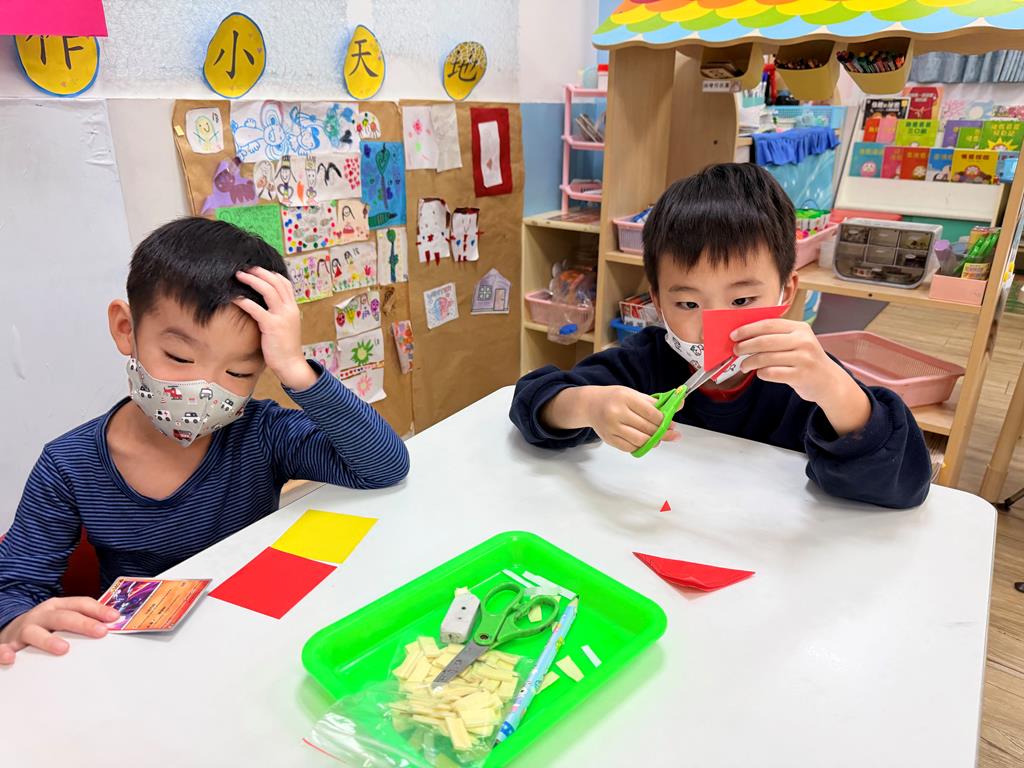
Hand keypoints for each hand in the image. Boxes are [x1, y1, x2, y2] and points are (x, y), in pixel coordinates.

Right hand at [0, 597, 119, 665]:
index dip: (97, 610)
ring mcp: (23, 629)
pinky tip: (11, 659)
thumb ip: (83, 621)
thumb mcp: (62, 619)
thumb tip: (112, 625)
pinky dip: (4, 653)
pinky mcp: (7, 644)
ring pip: (34, 632)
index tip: (115, 618)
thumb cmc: (44, 626)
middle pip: (62, 617)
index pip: (80, 604)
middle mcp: (41, 615)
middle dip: (82, 623)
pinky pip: (3, 649)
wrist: (9, 631)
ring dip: (48, 640)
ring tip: (63, 649)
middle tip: (100, 631)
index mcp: (57, 607)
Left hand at [234, 267, 315, 390]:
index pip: (284, 283)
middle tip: (245, 268)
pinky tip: (234, 297)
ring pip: (268, 291)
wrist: (291, 363)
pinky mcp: (272, 326)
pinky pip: (256, 309)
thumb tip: (265, 304)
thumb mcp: (286, 325)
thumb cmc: (285, 347)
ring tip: (239, 276)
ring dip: (252, 281)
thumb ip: (279, 313)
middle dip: (259, 272)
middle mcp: (289, 309)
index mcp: (293, 308)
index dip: (271, 273)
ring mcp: (282, 316)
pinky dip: (244, 301)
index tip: (257, 269)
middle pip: (275, 282)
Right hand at [544, 385, 679, 452]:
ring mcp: (612, 428)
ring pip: (640, 440)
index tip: (671, 423)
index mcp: (625, 398)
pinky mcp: (608, 439)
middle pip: (647, 428)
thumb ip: (654, 402)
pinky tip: (643, 441)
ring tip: (658, 439)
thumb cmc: (614, 398)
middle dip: (663, 433)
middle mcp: (617, 413)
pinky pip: (629, 448)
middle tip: (672, 434)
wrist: (590, 405)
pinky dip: (640, 446)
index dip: (664, 420)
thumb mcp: (633, 394)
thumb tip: (679, 405)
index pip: (651, 413)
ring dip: (653, 441)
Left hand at [732, 319, 869, 434]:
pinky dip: (761, 373)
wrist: (829, 381)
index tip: (734, 335)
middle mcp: (803, 341)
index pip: (768, 324)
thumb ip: (776, 336)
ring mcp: (803, 359)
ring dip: (749, 362)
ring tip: (744, 365)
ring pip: (765, 358)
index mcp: (800, 328)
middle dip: (745, 345)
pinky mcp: (800, 375)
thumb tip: (743, 336)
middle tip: (735, 350)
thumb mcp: (797, 342)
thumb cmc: (806, 360)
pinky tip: (760, 373)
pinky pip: (771, 373)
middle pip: (765, 341)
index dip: (748, 329)